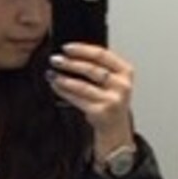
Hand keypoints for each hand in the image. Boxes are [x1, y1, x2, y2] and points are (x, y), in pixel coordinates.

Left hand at [47, 42, 135, 157]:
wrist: (116, 131)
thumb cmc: (110, 103)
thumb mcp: (111, 82)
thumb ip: (98, 67)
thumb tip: (69, 55)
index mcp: (126, 72)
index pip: (102, 55)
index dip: (82, 49)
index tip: (66, 48)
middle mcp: (121, 86)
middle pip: (91, 69)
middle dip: (70, 63)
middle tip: (55, 59)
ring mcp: (112, 100)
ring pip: (83, 85)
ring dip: (64, 78)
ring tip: (52, 74)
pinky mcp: (101, 113)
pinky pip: (78, 99)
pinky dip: (64, 91)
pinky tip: (56, 86)